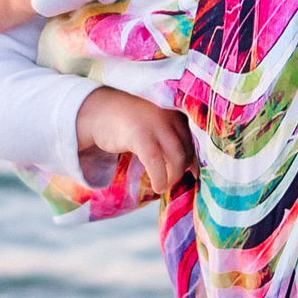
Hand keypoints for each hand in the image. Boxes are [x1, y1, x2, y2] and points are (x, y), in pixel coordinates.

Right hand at [75, 87, 194, 196]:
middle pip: (188, 150)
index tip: (193, 174)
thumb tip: (192, 167)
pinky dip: (159, 178)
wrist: (101, 111)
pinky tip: (157, 185)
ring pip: (177, 157)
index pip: (195, 140)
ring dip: (173, 176)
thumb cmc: (131, 122)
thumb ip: (173, 137)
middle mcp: (170, 116)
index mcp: (176, 113)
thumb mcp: (156, 125)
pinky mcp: (140, 134)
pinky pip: (156, 162)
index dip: (195, 160)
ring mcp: (155, 124)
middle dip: (182, 170)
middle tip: (172, 180)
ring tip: (163, 185)